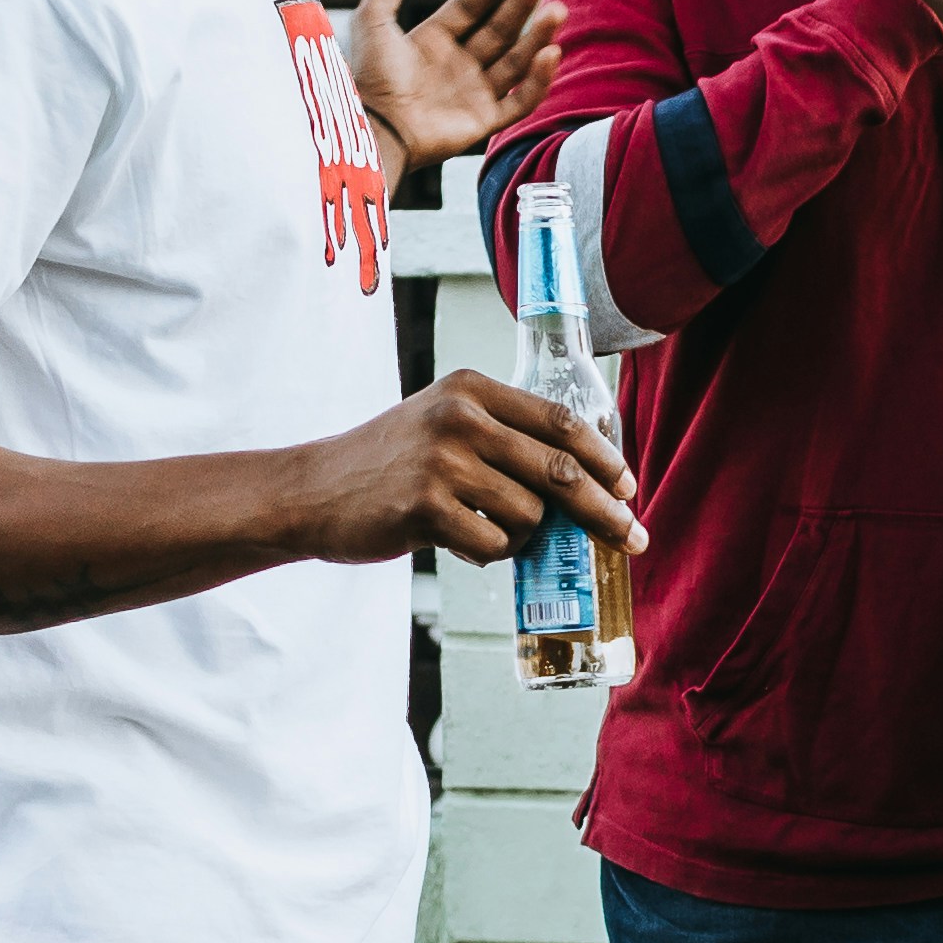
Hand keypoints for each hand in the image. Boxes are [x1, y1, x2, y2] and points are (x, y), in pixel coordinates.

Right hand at [282, 373, 634, 568]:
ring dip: (521, 536)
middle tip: (630, 538)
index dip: (604, 458)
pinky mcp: (425, 508)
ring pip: (529, 514)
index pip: (560, 421)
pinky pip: (494, 545)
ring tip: (484, 529)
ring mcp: (442, 461)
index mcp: (471, 388)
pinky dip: (489, 554)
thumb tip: (586, 478)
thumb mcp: (441, 422)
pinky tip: (459, 542)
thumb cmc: (388, 463)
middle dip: (604, 511)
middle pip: (560, 470)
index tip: (628, 487)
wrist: (312, 490)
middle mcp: (459, 416)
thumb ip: (502, 435)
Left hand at [344, 0, 555, 164]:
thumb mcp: (373, 22)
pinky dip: (538, 80)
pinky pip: (520, 100)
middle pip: (498, 29)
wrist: (377, 128)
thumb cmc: (370, 79)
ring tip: (557, 11)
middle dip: (522, 4)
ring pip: (515, 60)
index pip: (470, 7)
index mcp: (432, 42)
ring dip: (538, 36)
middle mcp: (456, 66)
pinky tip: (550, 53)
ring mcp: (472, 94)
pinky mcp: (484, 121)